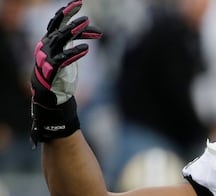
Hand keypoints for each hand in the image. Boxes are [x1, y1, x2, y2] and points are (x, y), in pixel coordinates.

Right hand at [30, 0, 100, 142]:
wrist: (50, 94)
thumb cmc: (61, 72)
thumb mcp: (70, 52)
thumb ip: (79, 40)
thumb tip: (97, 31)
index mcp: (49, 40)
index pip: (57, 21)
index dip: (67, 11)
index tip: (80, 2)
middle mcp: (46, 46)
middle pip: (58, 29)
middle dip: (71, 20)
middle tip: (86, 15)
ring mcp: (48, 57)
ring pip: (59, 40)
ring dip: (73, 31)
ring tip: (86, 24)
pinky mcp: (52, 70)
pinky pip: (63, 59)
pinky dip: (74, 53)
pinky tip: (86, 48)